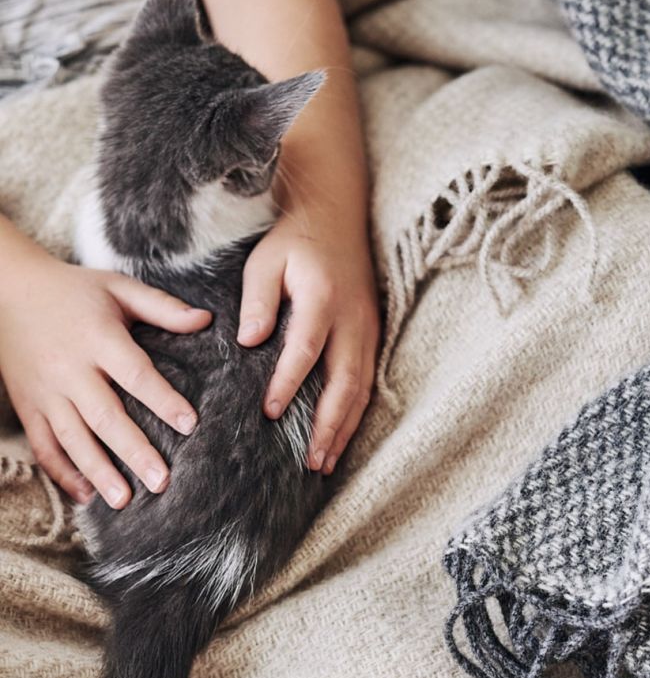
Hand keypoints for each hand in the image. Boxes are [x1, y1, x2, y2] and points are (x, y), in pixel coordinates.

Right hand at [0, 257, 210, 506]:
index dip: (163, 400)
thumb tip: (207, 320)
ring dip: (98, 471)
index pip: (136, 374)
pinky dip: (61, 473)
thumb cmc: (73, 290)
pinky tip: (85, 495)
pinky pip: (43, 445)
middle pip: (105, 415)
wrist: (7, 290)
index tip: (190, 424)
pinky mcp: (29, 405)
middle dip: (134, 451)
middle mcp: (70, 368)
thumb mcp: (117, 287)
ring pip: (73, 438)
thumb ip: (161, 307)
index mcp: (98, 337)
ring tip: (124, 500)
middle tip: (161, 481)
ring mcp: (46, 391)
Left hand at [237, 211, 379, 474]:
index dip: (289, 383)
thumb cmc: (294, 240)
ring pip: (360, 389)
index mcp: (323, 298)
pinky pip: (366, 383)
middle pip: (344, 381)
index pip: (306, 349)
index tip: (270, 413)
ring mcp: (367, 330)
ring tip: (325, 462)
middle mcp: (352, 319)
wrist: (337, 214)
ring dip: (344, 428)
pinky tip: (339, 439)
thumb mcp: (265, 260)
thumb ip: (258, 300)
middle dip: (328, 424)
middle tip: (310, 460)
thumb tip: (250, 342)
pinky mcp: (371, 336)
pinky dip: (354, 415)